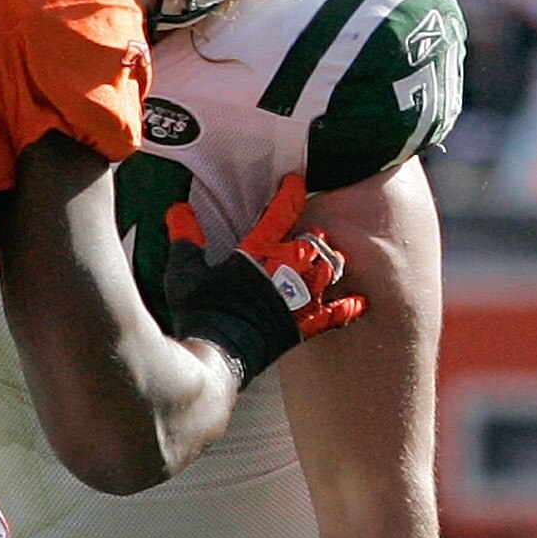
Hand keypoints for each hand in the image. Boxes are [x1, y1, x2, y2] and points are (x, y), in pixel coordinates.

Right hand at [164, 171, 366, 379]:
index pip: (278, 216)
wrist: (214, 356)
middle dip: (314, 235)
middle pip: (310, 243)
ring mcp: (294, 301)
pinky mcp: (300, 327)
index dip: (289, 196)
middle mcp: (281, 273)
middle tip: (314, 231)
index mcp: (255, 255)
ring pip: (325, 272)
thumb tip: (177, 209)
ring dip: (329, 263)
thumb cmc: (199, 313)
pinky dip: (346, 308)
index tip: (296, 182)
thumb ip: (185, 238)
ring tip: (331, 258)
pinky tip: (359, 300)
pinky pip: (331, 316)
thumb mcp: (185, 271)